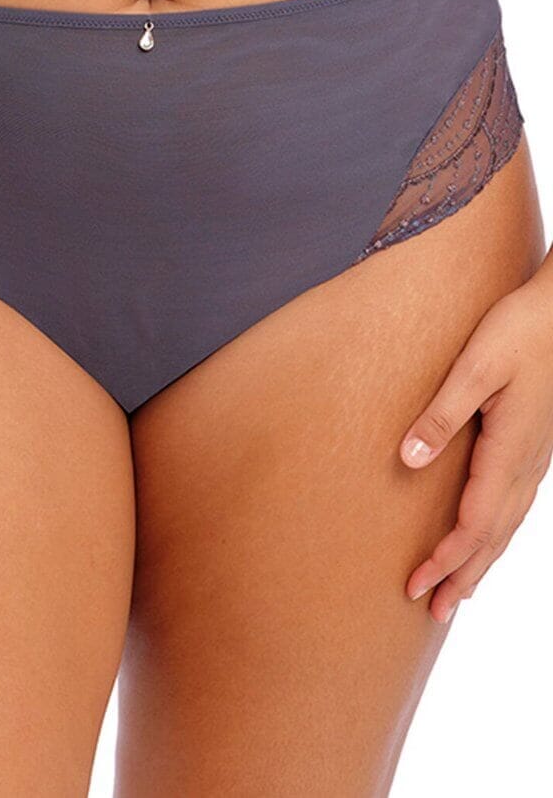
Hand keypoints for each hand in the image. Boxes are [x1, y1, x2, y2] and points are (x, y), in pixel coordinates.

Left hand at [400, 277, 552, 623]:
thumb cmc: (519, 330)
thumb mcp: (474, 368)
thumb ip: (441, 415)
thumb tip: (407, 460)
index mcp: (509, 452)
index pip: (473, 525)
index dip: (443, 560)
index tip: (413, 586)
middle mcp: (527, 465)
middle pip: (492, 538)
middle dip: (461, 577)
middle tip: (432, 612)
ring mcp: (536, 458)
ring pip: (508, 526)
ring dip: (480, 561)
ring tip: (458, 592)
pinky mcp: (535, 446)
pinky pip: (515, 505)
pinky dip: (496, 533)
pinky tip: (487, 536)